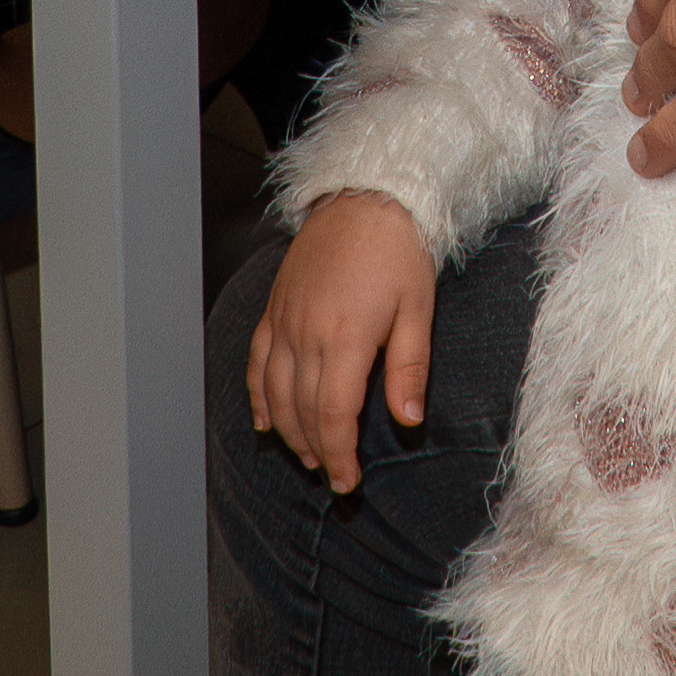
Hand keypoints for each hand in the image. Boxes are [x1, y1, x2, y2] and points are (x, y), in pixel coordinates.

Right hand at [247, 190, 438, 493]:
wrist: (366, 194)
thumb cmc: (399, 249)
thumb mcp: (418, 308)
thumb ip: (408, 368)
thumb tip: (408, 421)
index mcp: (344, 337)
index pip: (332, 415)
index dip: (339, 454)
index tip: (347, 481)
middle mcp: (305, 332)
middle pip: (300, 410)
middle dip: (316, 449)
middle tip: (333, 476)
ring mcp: (284, 319)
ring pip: (274, 391)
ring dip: (287, 430)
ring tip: (307, 454)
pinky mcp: (275, 306)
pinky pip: (257, 359)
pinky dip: (258, 395)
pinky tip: (265, 419)